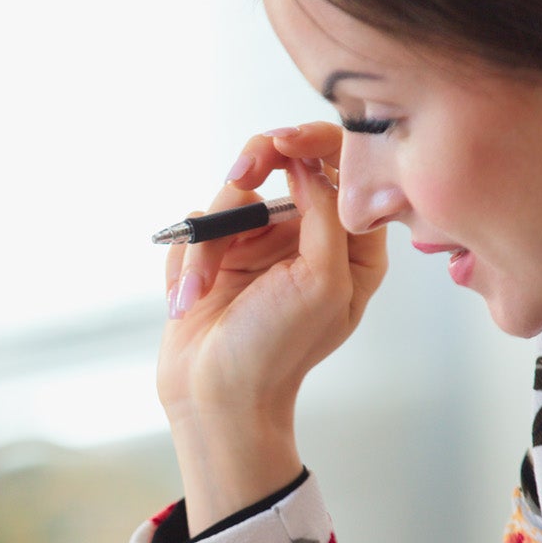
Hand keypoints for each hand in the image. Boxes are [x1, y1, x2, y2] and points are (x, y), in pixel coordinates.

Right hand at [156, 125, 386, 525]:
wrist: (217, 397)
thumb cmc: (277, 350)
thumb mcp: (323, 281)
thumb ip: (325, 213)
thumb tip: (306, 162)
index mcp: (352, 246)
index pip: (345, 167)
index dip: (314, 144)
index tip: (281, 147)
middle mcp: (307, 236)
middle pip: (283, 163)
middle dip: (253, 171)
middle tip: (240, 176)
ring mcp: (261, 243)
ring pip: (232, 195)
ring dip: (210, 243)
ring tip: (199, 292)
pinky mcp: (220, 253)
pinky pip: (200, 224)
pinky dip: (190, 260)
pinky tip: (190, 299)